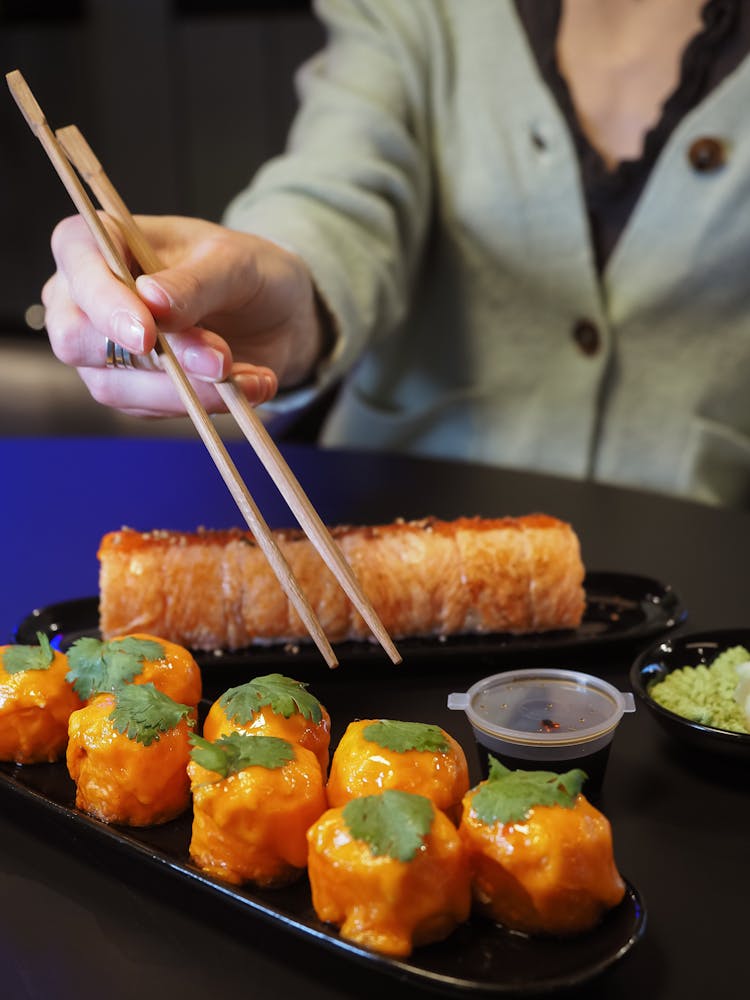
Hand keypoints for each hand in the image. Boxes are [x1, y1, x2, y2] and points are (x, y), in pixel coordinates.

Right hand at [42, 214, 325, 417]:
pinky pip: (157, 409)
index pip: (78, 265)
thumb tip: (152, 301)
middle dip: (153, 357)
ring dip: (190, 388)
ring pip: (116, 387)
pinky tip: (249, 384)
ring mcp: (101, 352)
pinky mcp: (130, 393)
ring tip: (246, 373)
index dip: (105, 303)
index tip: (148, 335)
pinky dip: (207, 402)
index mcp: (96, 243)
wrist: (276, 316)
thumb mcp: (233, 263)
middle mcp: (83, 301)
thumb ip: (192, 283)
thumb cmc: (243, 271)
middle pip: (76, 339)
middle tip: (217, 362)